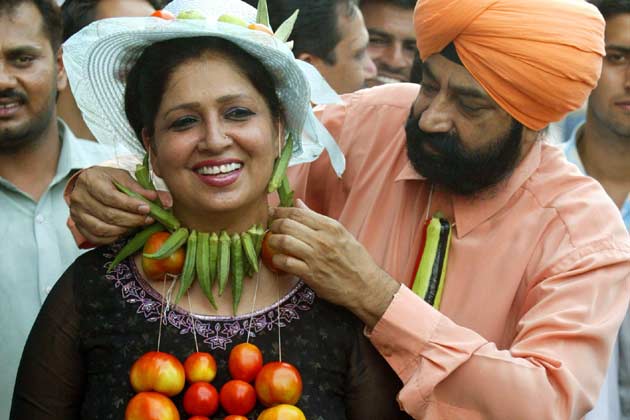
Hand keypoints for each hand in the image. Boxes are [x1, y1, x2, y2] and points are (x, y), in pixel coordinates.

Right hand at [68, 166, 171, 244]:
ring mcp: (77, 214)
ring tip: (138, 225)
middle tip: (148, 220)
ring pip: (102, 229)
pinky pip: (97, 238)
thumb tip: (165, 201)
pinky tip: (126, 231)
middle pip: (108, 214)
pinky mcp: (79, 226)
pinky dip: (114, 237)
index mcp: (90, 180)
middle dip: (132, 219)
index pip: (111, 197)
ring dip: (125, 230)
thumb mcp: (124, 178)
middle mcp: (79, 197)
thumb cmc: (108, 180)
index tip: (147, 209)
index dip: (131, 205)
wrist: (89, 184)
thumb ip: (142, 190)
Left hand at [268, 200, 399, 327]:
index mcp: (331, 226)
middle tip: (271, 228)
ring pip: (284, 242)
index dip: (281, 211)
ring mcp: (315, 257)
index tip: (274, 213)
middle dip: (274, 225)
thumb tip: (298, 203)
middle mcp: (322, 239)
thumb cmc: (354, 259)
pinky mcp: (310, 275)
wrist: (365, 286)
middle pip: (288, 225)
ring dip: (272, 241)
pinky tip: (277, 259)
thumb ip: (317, 218)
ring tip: (272, 242)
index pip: (298, 213)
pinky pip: (286, 263)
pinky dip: (277, 259)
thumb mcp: (341, 233)